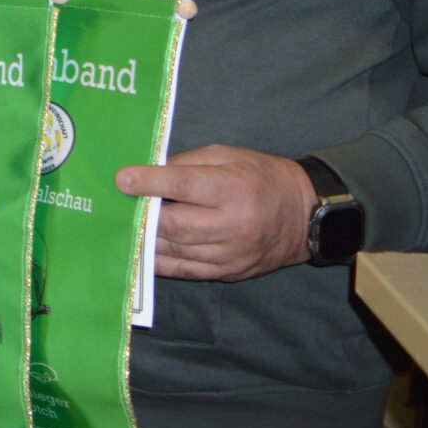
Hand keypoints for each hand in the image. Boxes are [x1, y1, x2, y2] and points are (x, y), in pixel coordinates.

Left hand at [117, 145, 315, 281]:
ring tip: (126, 227)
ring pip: (177, 250)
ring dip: (147, 239)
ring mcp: (231, 253)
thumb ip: (188, 163)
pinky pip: (186, 270)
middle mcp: (233, 224)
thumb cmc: (262, 177)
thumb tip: (149, 171)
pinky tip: (143, 250)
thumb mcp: (228, 156)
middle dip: (144, 216)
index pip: (183, 186)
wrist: (305, 216)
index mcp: (233, 189)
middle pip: (175, 225)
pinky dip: (161, 262)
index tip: (122, 179)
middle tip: (122, 205)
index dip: (149, 183)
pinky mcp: (230, 271)